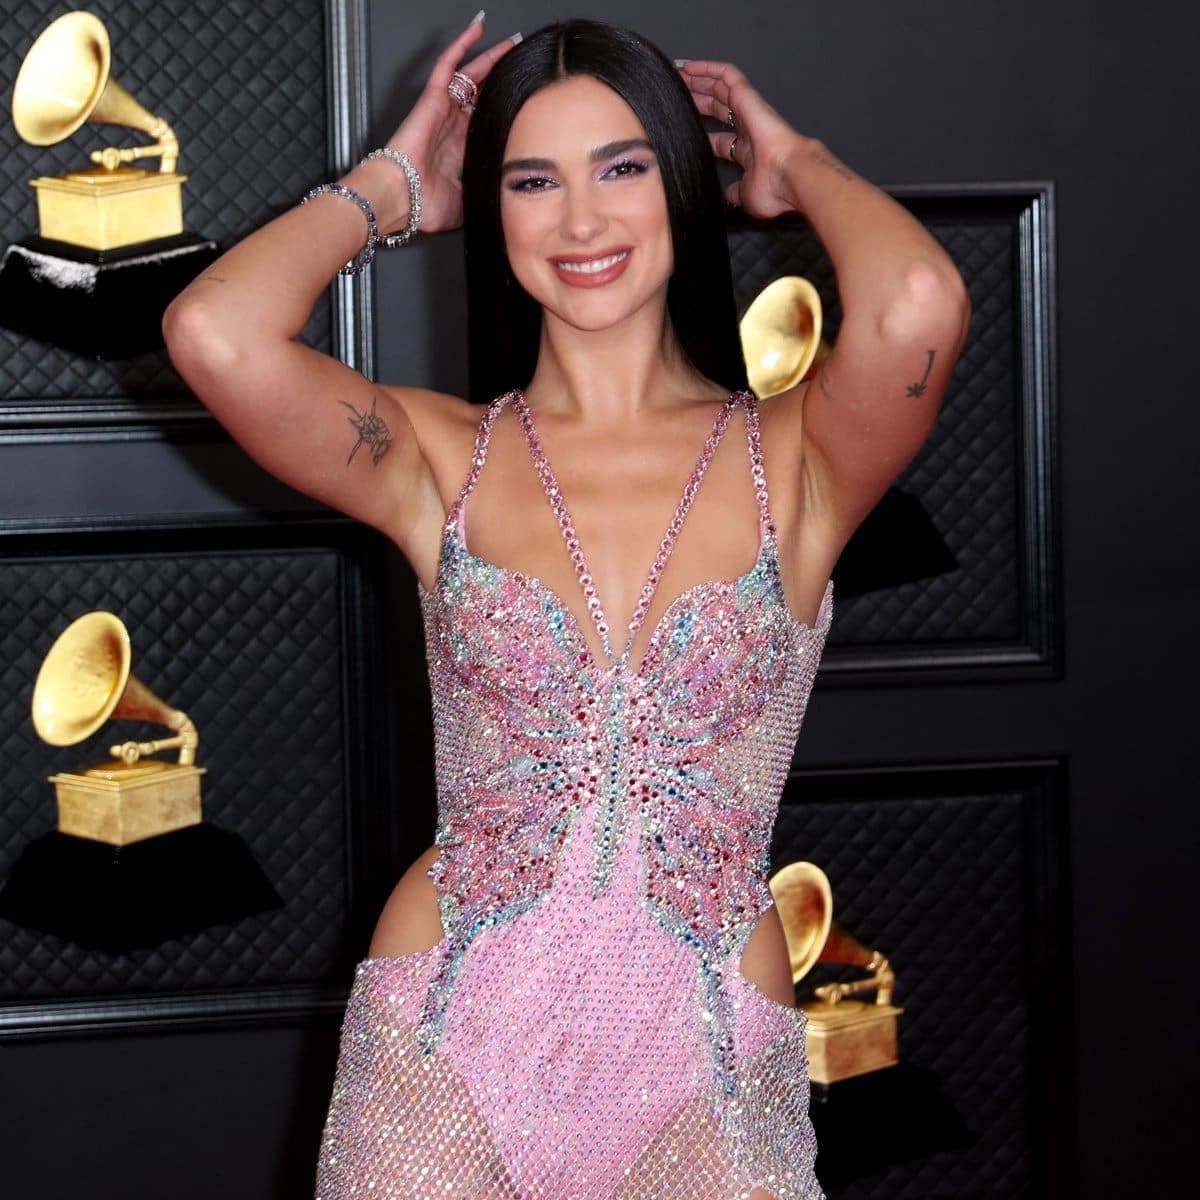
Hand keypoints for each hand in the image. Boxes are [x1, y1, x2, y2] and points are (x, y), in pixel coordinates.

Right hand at [380, 17, 516, 234]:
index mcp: (464, 149)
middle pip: (483, 93)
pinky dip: (461, 45)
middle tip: (523, 64)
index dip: (506, 108)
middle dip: (502, 78)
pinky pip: (448, 65)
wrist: (403, 197)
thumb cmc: (426, 204)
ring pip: (471, 75)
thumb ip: (488, 193)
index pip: (489, 121)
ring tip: (510, 43)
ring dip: (490, 58)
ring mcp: (445, 110)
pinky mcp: (434, 98)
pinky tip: (477, 29)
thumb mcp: (470, 202)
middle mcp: (455, 126)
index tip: (526, 103)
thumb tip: (510, 197)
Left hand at [677, 60, 807, 217]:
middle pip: (717, 109)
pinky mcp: (747, 97)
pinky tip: (690, 67)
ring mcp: (748, 111)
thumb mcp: (744, 194)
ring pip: (720, 88)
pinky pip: (727, 75)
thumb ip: (733, 192)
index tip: (685, 130)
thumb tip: (726, 196)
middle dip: (697, 101)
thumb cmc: (772, 189)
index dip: (702, 132)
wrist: (788, 176)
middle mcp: (747, 128)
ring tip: (678, 76)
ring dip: (699, 81)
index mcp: (747, 151)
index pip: (719, 138)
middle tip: (676, 97)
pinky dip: (708, 69)